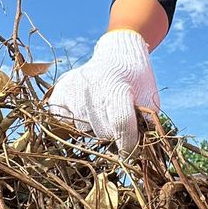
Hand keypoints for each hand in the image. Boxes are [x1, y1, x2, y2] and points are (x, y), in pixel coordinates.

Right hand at [46, 30, 157, 149]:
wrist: (117, 56)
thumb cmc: (136, 81)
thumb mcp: (149, 97)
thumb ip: (145, 123)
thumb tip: (138, 152)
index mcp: (116, 86)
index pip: (121, 124)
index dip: (128, 143)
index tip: (131, 150)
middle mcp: (90, 88)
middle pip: (102, 131)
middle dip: (113, 134)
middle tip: (117, 120)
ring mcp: (71, 91)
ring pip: (83, 130)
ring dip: (94, 128)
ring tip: (102, 111)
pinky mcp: (58, 94)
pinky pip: (65, 123)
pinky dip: (76, 122)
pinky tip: (86, 111)